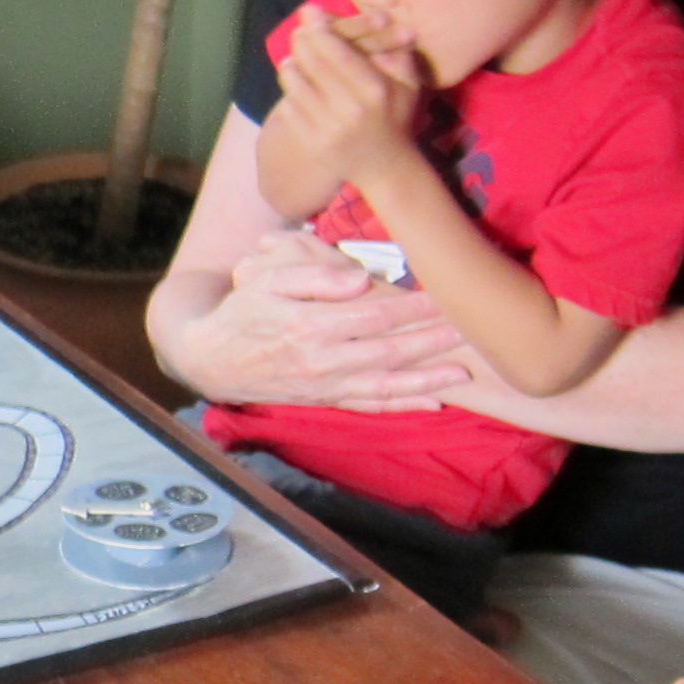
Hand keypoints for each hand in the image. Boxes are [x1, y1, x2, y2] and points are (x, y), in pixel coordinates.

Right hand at [178, 229, 469, 411]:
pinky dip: (401, 405)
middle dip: (433, 341)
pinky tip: (433, 403)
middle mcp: (322, 361)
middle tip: (472, 329)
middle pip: (389, 351)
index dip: (413, 306)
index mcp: (310, 326)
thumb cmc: (243, 309)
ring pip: (386, 384)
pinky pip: (369, 406)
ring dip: (427, 379)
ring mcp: (325, 386)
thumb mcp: (265, 280)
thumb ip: (313, 277)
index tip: (445, 293)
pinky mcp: (325, 400)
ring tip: (464, 372)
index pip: (374, 315)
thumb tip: (359, 279)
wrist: (211, 357)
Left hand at [269, 10, 426, 197]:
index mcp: (374, 90)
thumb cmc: (395, 115)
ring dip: (291, 65)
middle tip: (298, 32)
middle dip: (302, 42)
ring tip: (293, 57)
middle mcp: (350, 110)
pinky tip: (295, 84)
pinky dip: (289, 92)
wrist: (384, 166)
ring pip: (295, 84)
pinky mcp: (312, 143)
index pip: (337, 52)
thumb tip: (377, 19)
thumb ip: (391, 48)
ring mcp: (328, 128)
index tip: (311, 17)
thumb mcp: (407, 82)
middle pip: (312, 63)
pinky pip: (290, 107)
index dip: (319, 30)